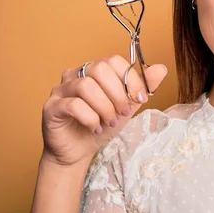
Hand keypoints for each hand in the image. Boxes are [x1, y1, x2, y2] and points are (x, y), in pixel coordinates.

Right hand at [41, 55, 166, 166]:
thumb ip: (142, 87)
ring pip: (86, 86)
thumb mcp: (128, 106)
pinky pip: (73, 105)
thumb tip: (161, 68)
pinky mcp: (51, 107)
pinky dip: (90, 118)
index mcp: (94, 70)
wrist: (79, 151)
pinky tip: (95, 127)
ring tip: (109, 122)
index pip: (114, 61)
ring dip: (104, 108)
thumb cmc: (102, 124)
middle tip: (122, 113)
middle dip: (117, 94)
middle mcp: (75, 74)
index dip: (130, 79)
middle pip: (100, 69)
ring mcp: (61, 89)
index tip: (141, 99)